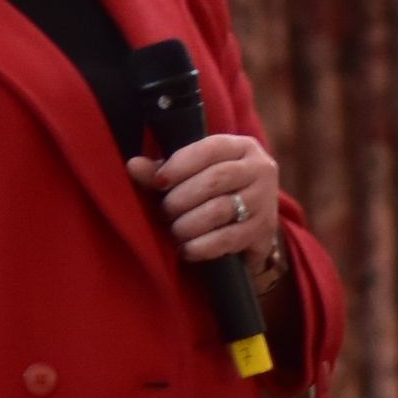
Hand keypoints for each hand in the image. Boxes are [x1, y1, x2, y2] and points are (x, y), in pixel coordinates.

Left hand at [129, 132, 282, 268]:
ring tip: (174, 231)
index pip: (209, 149)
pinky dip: (201, 246)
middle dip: (181, 199)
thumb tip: (132, 165)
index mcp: (241, 147)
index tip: (158, 183)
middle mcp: (259, 169)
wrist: (253, 223)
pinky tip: (186, 249)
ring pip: (220, 210)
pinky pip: (228, 238)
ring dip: (189, 224)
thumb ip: (163, 170)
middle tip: (164, 212)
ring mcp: (265, 200)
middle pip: (215, 180)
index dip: (180, 165)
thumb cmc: (216, 191)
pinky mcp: (263, 230)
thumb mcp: (194, 175)